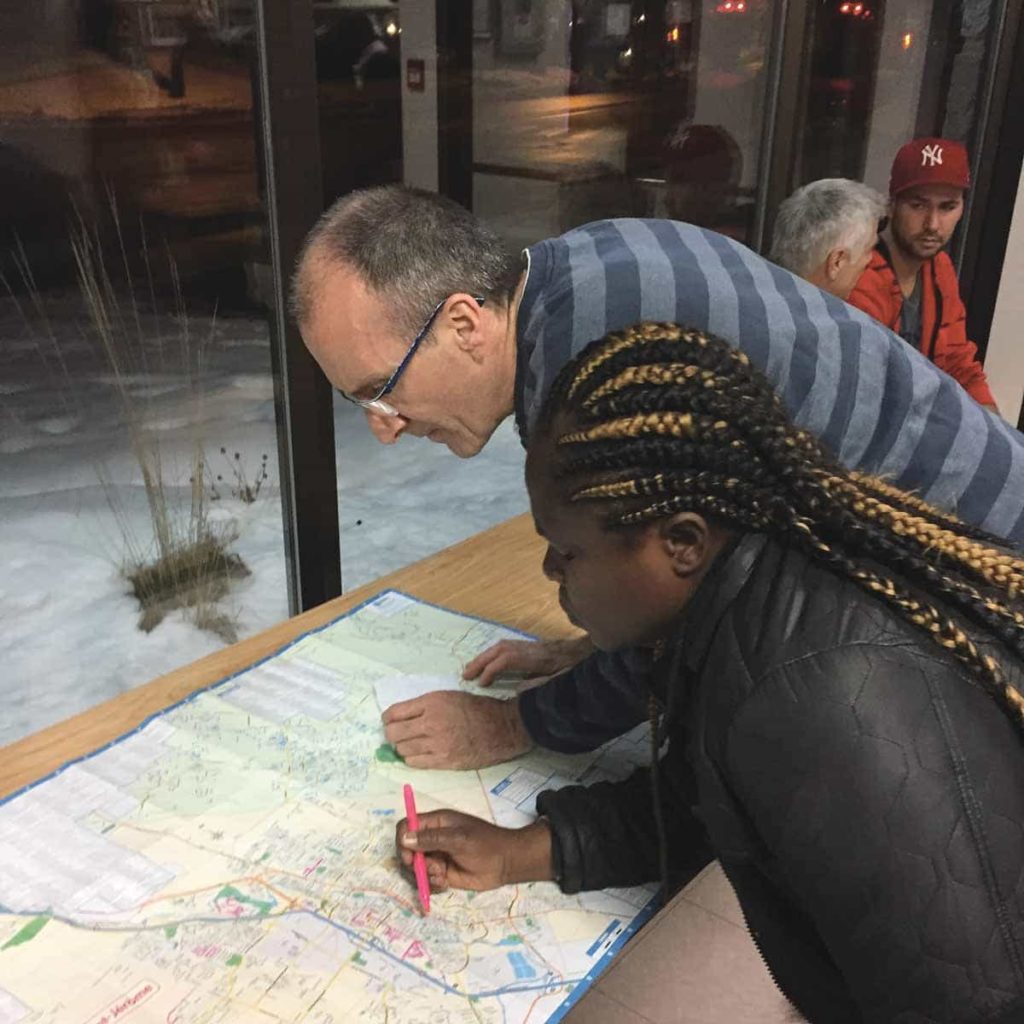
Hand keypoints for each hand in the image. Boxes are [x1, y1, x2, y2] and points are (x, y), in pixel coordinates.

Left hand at [382, 691, 530, 768]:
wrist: (501, 727)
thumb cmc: (476, 709)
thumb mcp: (448, 697)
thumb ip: (424, 706)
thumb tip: (400, 718)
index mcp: (432, 702)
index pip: (394, 713)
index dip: (388, 718)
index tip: (389, 721)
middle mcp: (431, 722)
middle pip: (394, 733)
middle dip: (392, 734)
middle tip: (398, 734)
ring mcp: (437, 744)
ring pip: (402, 750)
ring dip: (403, 747)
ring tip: (411, 744)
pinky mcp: (444, 761)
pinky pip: (415, 762)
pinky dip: (412, 759)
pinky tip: (419, 754)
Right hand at [396, 810, 552, 891]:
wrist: (506, 864)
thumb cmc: (485, 844)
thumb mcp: (459, 839)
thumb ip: (432, 839)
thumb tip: (405, 838)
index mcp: (435, 823)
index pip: (407, 826)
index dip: (403, 840)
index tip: (409, 856)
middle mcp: (432, 839)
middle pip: (407, 850)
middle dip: (414, 863)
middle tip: (431, 869)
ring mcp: (436, 857)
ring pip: (415, 868)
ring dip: (424, 875)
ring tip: (442, 876)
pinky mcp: (441, 873)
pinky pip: (426, 880)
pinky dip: (431, 884)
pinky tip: (445, 883)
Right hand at [462, 635, 593, 686]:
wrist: (585, 652)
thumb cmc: (574, 668)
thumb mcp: (561, 679)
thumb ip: (541, 684)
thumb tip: (518, 691)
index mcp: (537, 658)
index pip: (507, 660)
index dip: (492, 671)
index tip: (481, 684)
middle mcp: (529, 648)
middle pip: (499, 650)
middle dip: (480, 662)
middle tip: (465, 676)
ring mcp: (529, 645)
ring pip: (500, 646)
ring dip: (483, 657)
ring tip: (470, 670)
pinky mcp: (529, 645)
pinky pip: (505, 647)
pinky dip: (492, 654)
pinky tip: (486, 662)